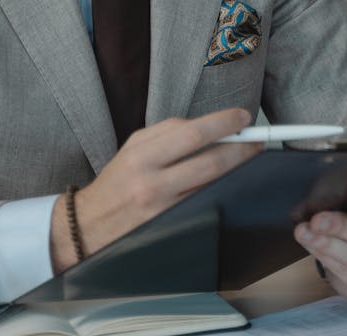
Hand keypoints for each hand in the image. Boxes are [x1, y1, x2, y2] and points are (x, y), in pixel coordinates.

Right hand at [50, 108, 260, 271]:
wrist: (88, 226)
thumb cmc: (116, 182)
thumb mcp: (133, 148)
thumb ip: (167, 131)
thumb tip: (207, 124)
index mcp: (142, 156)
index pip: (192, 133)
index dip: (223, 123)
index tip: (242, 117)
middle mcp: (153, 184)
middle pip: (211, 162)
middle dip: (242, 148)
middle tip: (257, 140)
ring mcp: (164, 210)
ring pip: (214, 186)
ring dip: (238, 171)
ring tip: (251, 158)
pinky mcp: (172, 229)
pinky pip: (206, 206)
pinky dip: (223, 192)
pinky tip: (232, 183)